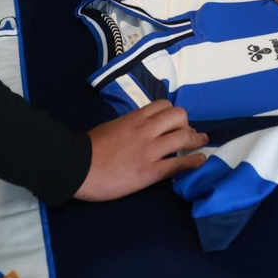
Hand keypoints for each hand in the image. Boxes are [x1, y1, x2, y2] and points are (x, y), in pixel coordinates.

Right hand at [74, 101, 207, 200]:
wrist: (77, 167)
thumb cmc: (90, 148)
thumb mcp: (112, 126)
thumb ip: (130, 125)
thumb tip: (142, 128)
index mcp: (135, 118)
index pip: (164, 106)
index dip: (174, 114)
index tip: (176, 123)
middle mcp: (146, 130)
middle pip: (179, 116)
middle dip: (187, 124)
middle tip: (188, 134)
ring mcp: (150, 150)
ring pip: (184, 137)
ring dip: (196, 140)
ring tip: (201, 144)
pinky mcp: (150, 171)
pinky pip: (179, 164)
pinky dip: (194, 161)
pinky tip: (201, 161)